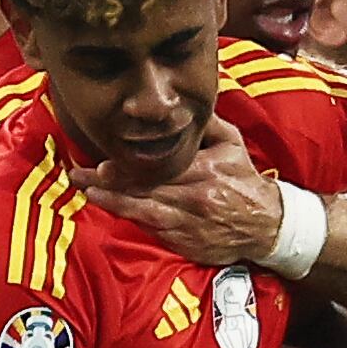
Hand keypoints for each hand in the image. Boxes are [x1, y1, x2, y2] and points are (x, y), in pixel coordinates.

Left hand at [72, 114, 280, 266]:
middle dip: (109, 183)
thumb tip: (181, 104)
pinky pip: (152, 230)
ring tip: (88, 193)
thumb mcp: (233, 144)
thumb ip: (207, 124)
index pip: (159, 168)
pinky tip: (112, 210)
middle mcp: (195, 200)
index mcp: (205, 172)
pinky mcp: (185, 243)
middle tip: (80, 175)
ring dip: (113, 203)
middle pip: (144, 190)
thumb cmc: (244, 180)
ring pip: (144, 213)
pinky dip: (131, 219)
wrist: (266, 225)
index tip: (102, 163)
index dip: (128, 168)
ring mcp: (188, 225)